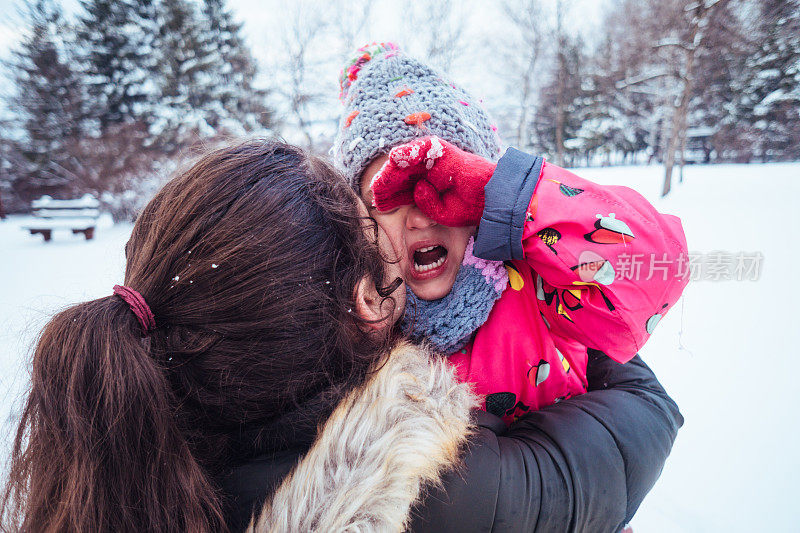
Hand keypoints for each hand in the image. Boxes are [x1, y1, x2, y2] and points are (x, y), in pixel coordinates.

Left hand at [371, 136, 495, 226]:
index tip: (377, 203)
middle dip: (387, 182)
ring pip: (410, 162)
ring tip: (381, 178)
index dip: (390, 195)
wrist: (494, 200)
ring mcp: (437, 162)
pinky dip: (411, 150)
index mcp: (427, 187)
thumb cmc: (470, 208)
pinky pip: (426, 147)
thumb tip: (416, 198)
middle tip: (374, 192)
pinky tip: (396, 157)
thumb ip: (427, 208)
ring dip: (395, 168)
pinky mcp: (447, 153)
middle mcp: (429, 173)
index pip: (403, 189)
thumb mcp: (443, 214)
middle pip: (403, 174)